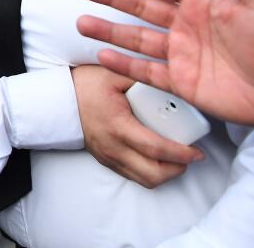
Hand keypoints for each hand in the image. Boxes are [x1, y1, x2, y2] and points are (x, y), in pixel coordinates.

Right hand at [72, 64, 203, 187]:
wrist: (57, 100)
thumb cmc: (85, 85)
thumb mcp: (114, 74)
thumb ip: (142, 77)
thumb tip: (170, 78)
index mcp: (118, 126)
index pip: (155, 148)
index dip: (180, 153)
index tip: (197, 151)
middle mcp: (114, 147)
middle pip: (153, 174)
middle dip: (178, 169)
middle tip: (190, 157)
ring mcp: (109, 157)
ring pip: (145, 180)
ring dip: (165, 174)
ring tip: (176, 159)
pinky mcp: (106, 160)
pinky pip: (133, 176)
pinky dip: (150, 171)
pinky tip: (157, 158)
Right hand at [76, 0, 253, 128]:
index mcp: (202, 2)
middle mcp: (186, 25)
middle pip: (140, 6)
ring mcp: (181, 53)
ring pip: (136, 38)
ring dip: (109, 30)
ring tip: (83, 22)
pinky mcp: (182, 81)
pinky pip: (146, 71)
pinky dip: (124, 64)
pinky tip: (103, 56)